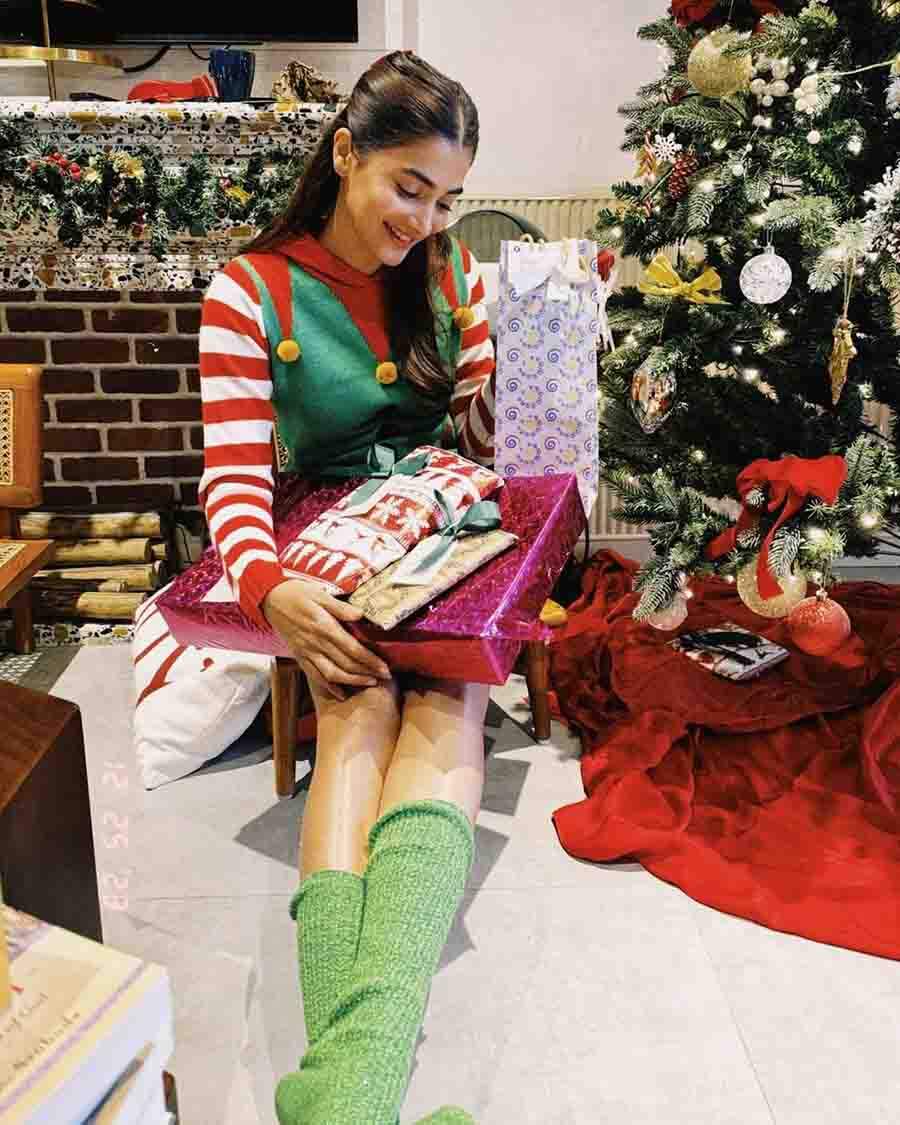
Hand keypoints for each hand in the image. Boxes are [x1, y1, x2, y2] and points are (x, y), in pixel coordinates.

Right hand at [262, 579, 390, 701]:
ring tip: (369, 682)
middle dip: (367, 672)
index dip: (370, 660)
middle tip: (385, 677)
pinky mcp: (299, 656)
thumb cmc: (297, 593)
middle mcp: (316, 643)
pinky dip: (328, 687)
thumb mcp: (320, 594)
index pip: (352, 648)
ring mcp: (307, 651)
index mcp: (324, 627)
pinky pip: (314, 675)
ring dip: (352, 681)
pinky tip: (341, 693)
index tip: (385, 667)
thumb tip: (361, 615)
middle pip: (346, 663)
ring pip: (332, 674)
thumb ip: (340, 607)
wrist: (270, 598)